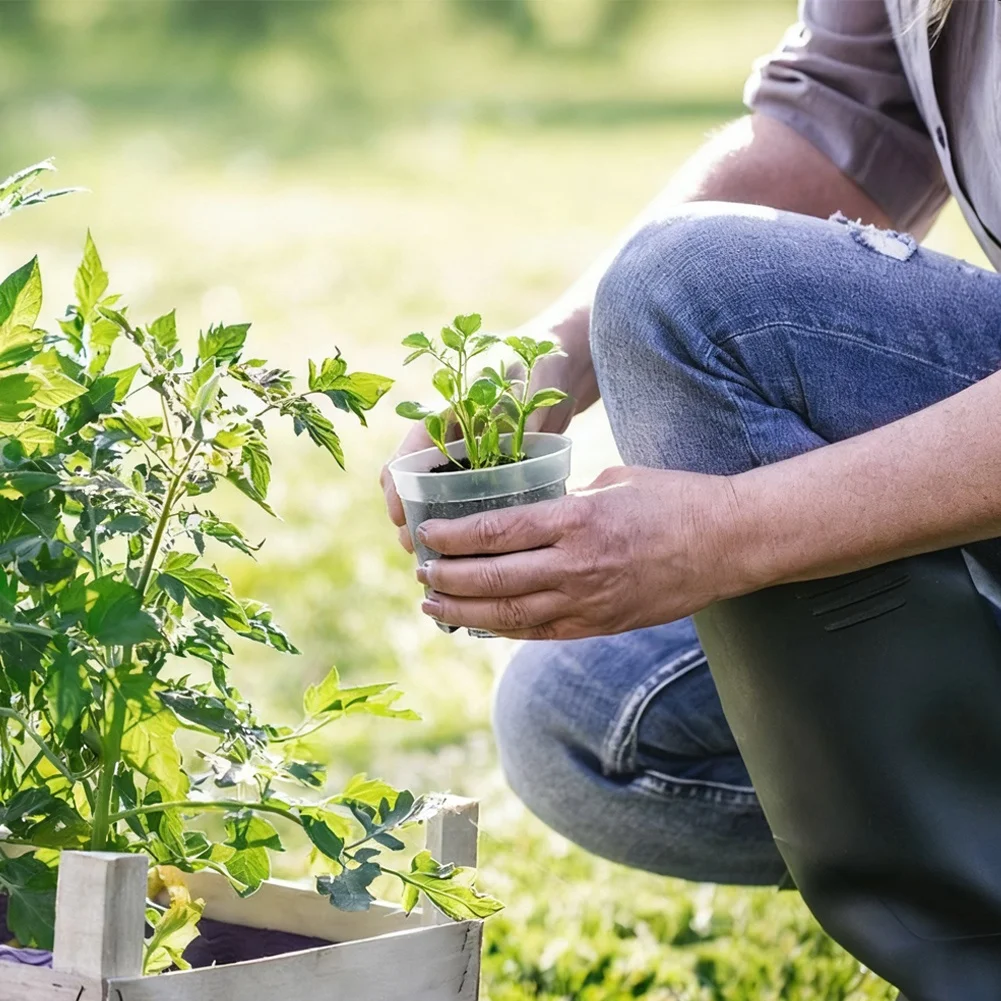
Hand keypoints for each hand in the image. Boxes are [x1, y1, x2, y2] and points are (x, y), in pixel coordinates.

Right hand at [380, 307, 597, 552]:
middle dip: (411, 514)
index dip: (397, 486)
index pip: (409, 451)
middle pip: (415, 478)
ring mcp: (468, 449)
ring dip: (433, 521)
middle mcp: (451, 431)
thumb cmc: (541, 362)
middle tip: (417, 549)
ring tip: (436, 558)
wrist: (564, 360)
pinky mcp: (489, 464)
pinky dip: (460, 519)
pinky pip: (464, 495)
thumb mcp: (527, 387)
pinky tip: (467, 547)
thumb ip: (518, 415)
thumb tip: (515, 449)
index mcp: (447, 408)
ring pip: (437, 491)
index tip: (400, 518)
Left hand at [413, 465, 748, 639]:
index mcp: (578, 518)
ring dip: (464, 611)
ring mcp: (590, 601)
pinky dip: (503, 628)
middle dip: (449, 578)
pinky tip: (479, 623)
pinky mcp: (602, 623)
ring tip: (433, 604)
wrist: (728, 543)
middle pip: (494, 578)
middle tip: (422, 573)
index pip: (497, 531)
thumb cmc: (673, 499)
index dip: (454, 537)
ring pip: (510, 613)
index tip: (427, 535)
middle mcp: (578, 564)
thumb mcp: (613, 480)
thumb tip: (527, 512)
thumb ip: (566, 499)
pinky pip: (540, 631)